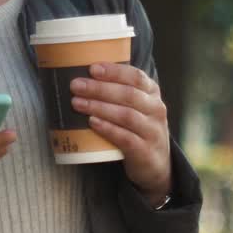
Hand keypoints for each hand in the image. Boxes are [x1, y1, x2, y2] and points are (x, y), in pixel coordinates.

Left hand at [70, 63, 171, 207]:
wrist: (156, 164)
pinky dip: (108, 128)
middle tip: (76, 86)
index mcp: (152, 93)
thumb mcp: (136, 106)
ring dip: (100, 107)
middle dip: (100, 88)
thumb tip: (83, 77)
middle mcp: (156, 109)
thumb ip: (118, 92)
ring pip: (126, 115)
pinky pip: (126, 138)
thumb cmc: (138, 129)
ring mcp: (153, 131)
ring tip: (78, 103)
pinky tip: (93, 122)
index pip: (136, 76)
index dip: (114, 71)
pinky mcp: (145, 151)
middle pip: (128, 94)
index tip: (92, 68)